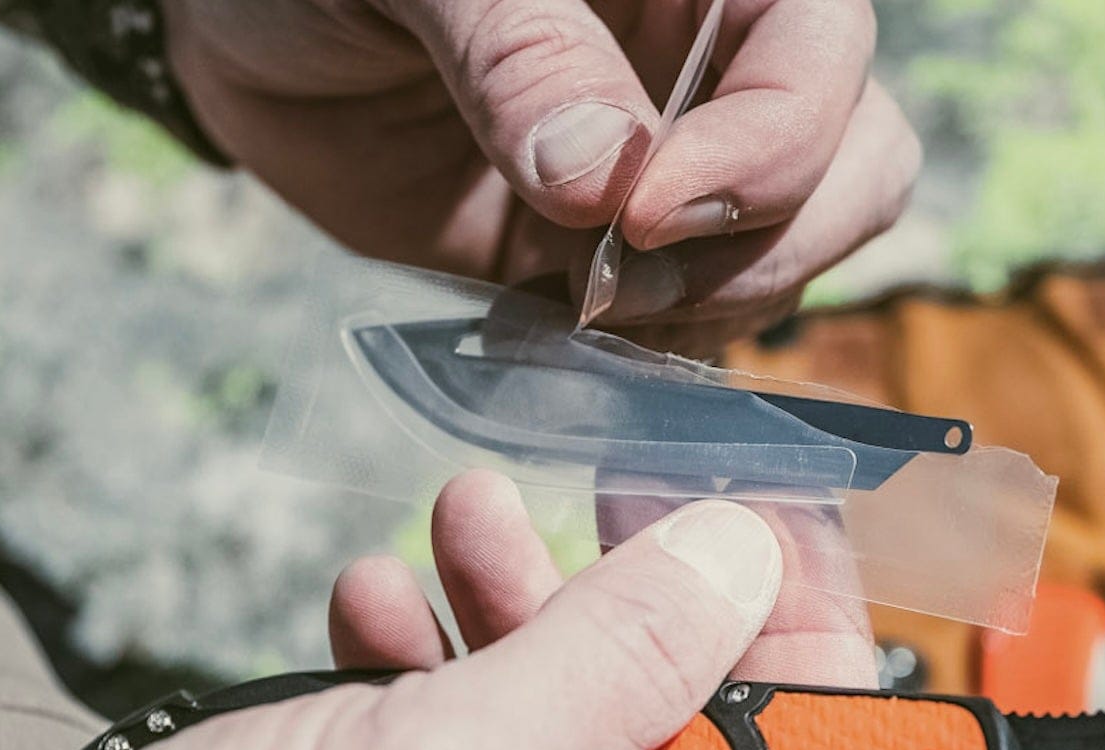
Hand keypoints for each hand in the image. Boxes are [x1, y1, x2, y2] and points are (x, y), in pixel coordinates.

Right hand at [0, 471, 872, 749]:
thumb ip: (612, 663)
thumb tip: (744, 557)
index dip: (812, 638)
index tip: (778, 507)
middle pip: (703, 742)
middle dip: (639, 596)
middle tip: (617, 474)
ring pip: (577, 727)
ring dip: (520, 606)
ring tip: (460, 515)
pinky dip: (429, 666)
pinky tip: (371, 603)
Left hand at [163, 0, 919, 353]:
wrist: (249, 38)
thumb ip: (514, 50)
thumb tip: (603, 176)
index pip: (822, 44)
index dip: (774, 137)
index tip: (648, 209)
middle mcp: (723, 62)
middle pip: (855, 162)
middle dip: (762, 244)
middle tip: (620, 281)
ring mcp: (688, 166)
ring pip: (797, 253)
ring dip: (710, 308)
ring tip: (576, 305)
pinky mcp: (629, 261)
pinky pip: (700, 325)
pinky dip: (652, 357)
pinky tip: (557, 338)